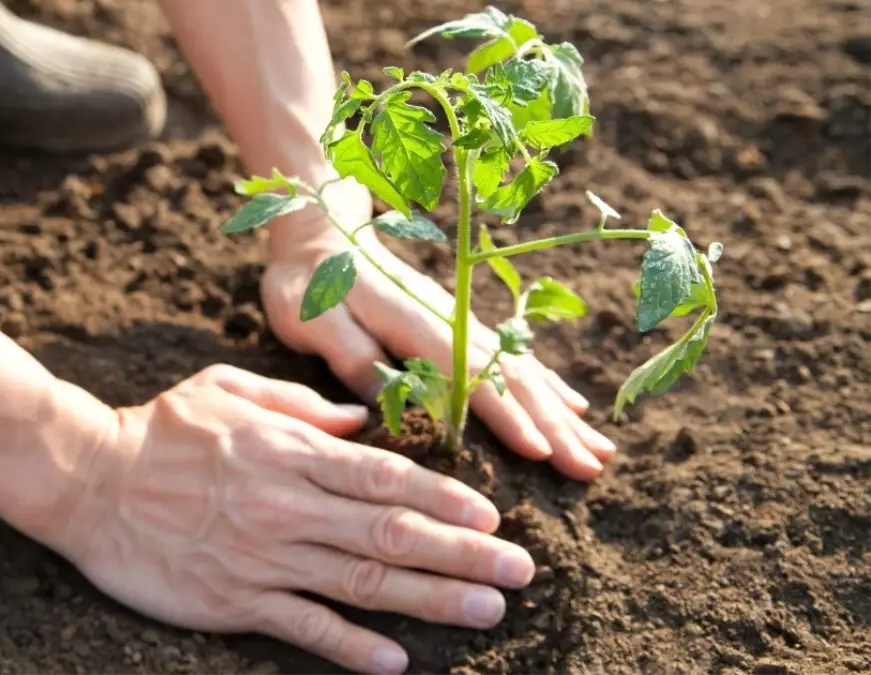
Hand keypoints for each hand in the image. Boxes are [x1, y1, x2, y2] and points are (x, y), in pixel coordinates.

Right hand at [56, 365, 534, 674]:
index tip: (491, 519)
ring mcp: (262, 556)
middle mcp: (286, 504)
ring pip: (361, 582)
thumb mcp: (227, 389)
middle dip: (461, 555)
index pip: (384, 476)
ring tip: (485, 613)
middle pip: (389, 533)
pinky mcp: (233, 599)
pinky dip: (351, 647)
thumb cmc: (158, 430)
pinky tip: (395, 662)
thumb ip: (299, 403)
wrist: (86, 480)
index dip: (445, 500)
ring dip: (429, 601)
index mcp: (289, 451)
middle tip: (519, 573)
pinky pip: (304, 626)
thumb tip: (360, 419)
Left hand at [262, 193, 615, 481]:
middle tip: (590, 469)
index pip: (471, 376)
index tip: (541, 453)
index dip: (507, 415)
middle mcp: (451, 322)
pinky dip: (547, 385)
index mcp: (416, 324)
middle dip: (553, 425)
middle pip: (513, 377)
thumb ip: (353, 356)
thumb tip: (392, 404)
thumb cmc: (309, 284)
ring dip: (561, 413)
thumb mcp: (314, 320)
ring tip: (600, 451)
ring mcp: (460, 321)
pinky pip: (514, 357)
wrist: (320, 234)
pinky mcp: (459, 324)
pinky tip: (573, 409)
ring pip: (523, 371)